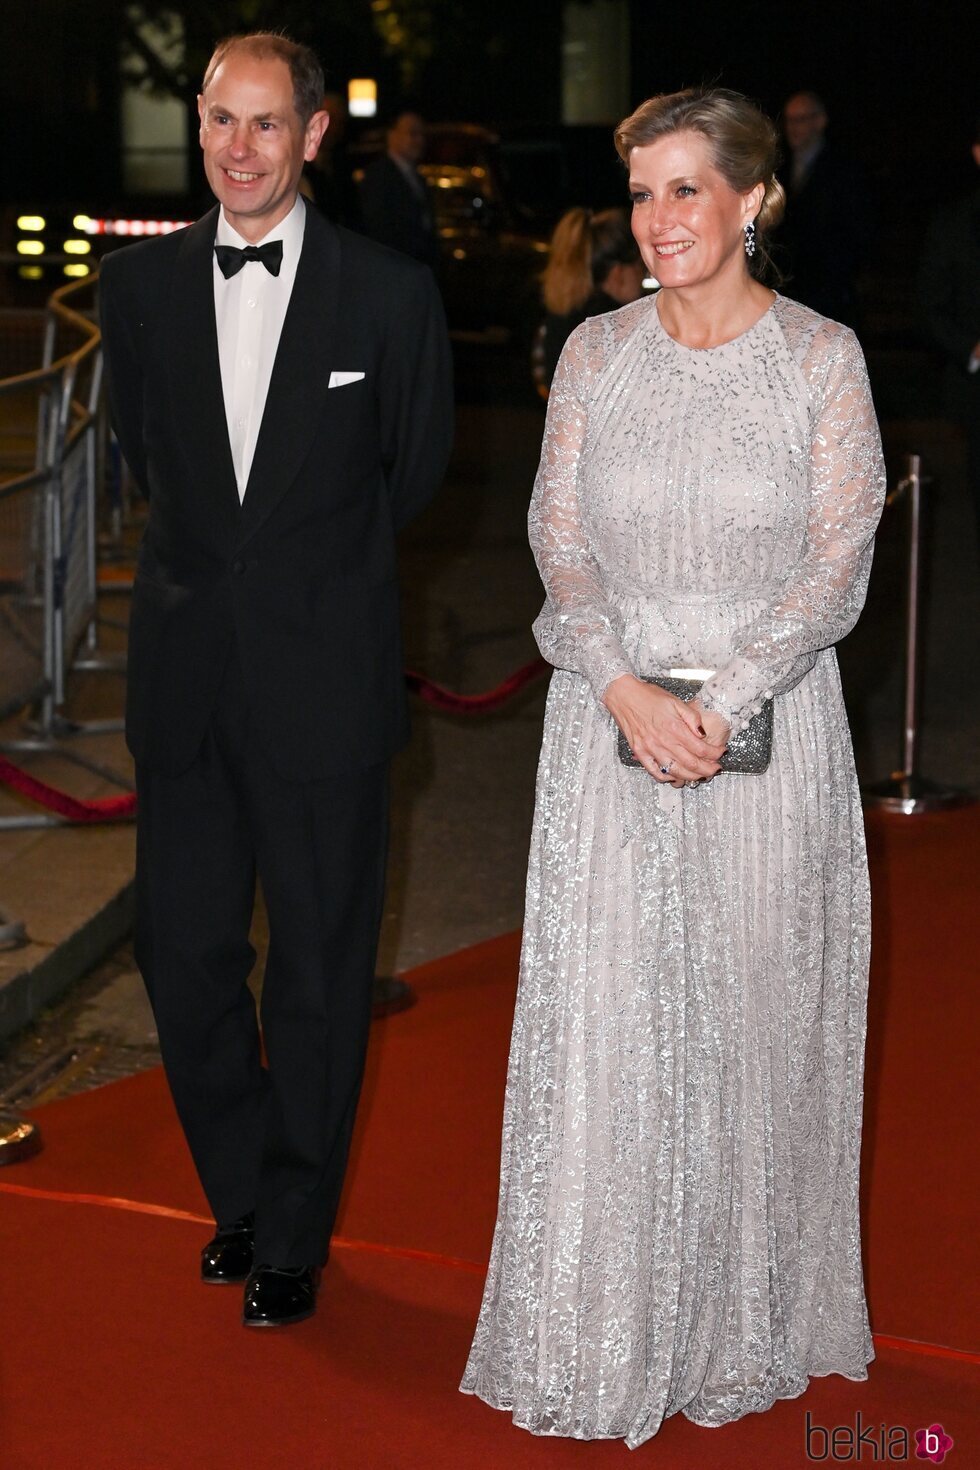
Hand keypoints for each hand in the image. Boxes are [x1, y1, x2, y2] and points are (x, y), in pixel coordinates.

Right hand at [604, 675, 726, 785]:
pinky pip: (655, 772)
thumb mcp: (676, 701)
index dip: (714, 754)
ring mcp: (651, 749)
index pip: (701, 749)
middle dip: (707, 769)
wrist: (624, 695)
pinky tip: (675, 777)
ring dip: (691, 777)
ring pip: (676, 771)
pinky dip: (667, 778)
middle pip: (691, 764)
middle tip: (715, 769)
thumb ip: (692, 717)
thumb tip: (703, 733)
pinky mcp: (640, 753)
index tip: (721, 753)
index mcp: (675, 728)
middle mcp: (664, 741)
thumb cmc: (648, 696)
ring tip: (700, 776)